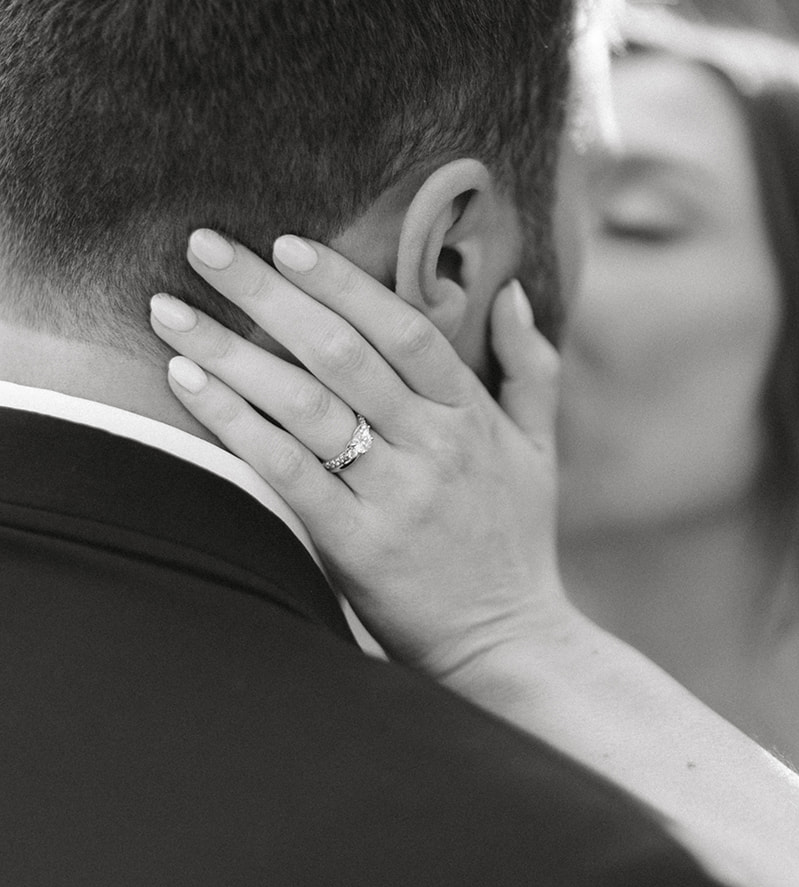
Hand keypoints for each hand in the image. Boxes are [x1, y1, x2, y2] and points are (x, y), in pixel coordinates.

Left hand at [150, 230, 576, 677]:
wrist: (509, 644)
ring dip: (230, 350)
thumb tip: (513, 292)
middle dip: (266, 293)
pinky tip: (189, 385)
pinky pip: (287, 471)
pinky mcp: (356, 545)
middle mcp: (433, 446)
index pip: (403, 328)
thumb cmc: (517, 543)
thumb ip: (530, 367)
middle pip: (341, 352)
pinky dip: (235, 423)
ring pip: (304, 404)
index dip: (342, 282)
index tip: (285, 242)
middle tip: (205, 247)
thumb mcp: (540, 450)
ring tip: (169, 312)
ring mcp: (394, 495)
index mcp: (471, 415)